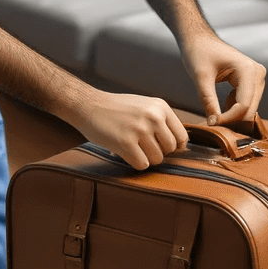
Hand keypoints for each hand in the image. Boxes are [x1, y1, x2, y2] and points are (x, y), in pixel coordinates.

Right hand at [71, 90, 189, 170]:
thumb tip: (180, 147)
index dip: (171, 145)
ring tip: (130, 146)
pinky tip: (123, 150)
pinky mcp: (126, 142)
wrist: (86, 104)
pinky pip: (142, 165)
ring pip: (157, 159)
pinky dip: (133, 162)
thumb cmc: (114, 108)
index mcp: (160, 106)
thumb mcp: (143, 105)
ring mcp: (140, 129)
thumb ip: (161, 120)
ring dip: (144, 157)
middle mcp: (153, 116)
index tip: (158, 144)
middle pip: (170, 150)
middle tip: (140, 144)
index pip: (181, 137)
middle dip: (156, 151)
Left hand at [181, 32, 265, 126]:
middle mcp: (257, 73)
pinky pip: (246, 102)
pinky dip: (234, 108)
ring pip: (250, 107)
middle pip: (250, 108)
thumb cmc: (197, 51)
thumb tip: (213, 123)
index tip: (212, 123)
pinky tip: (220, 106)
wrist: (198, 39)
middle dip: (233, 119)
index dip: (229, 118)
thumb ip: (208, 100)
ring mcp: (256, 77)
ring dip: (234, 115)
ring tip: (214, 116)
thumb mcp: (200, 76)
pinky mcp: (251, 81)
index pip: (244, 104)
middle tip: (213, 123)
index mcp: (248, 70)